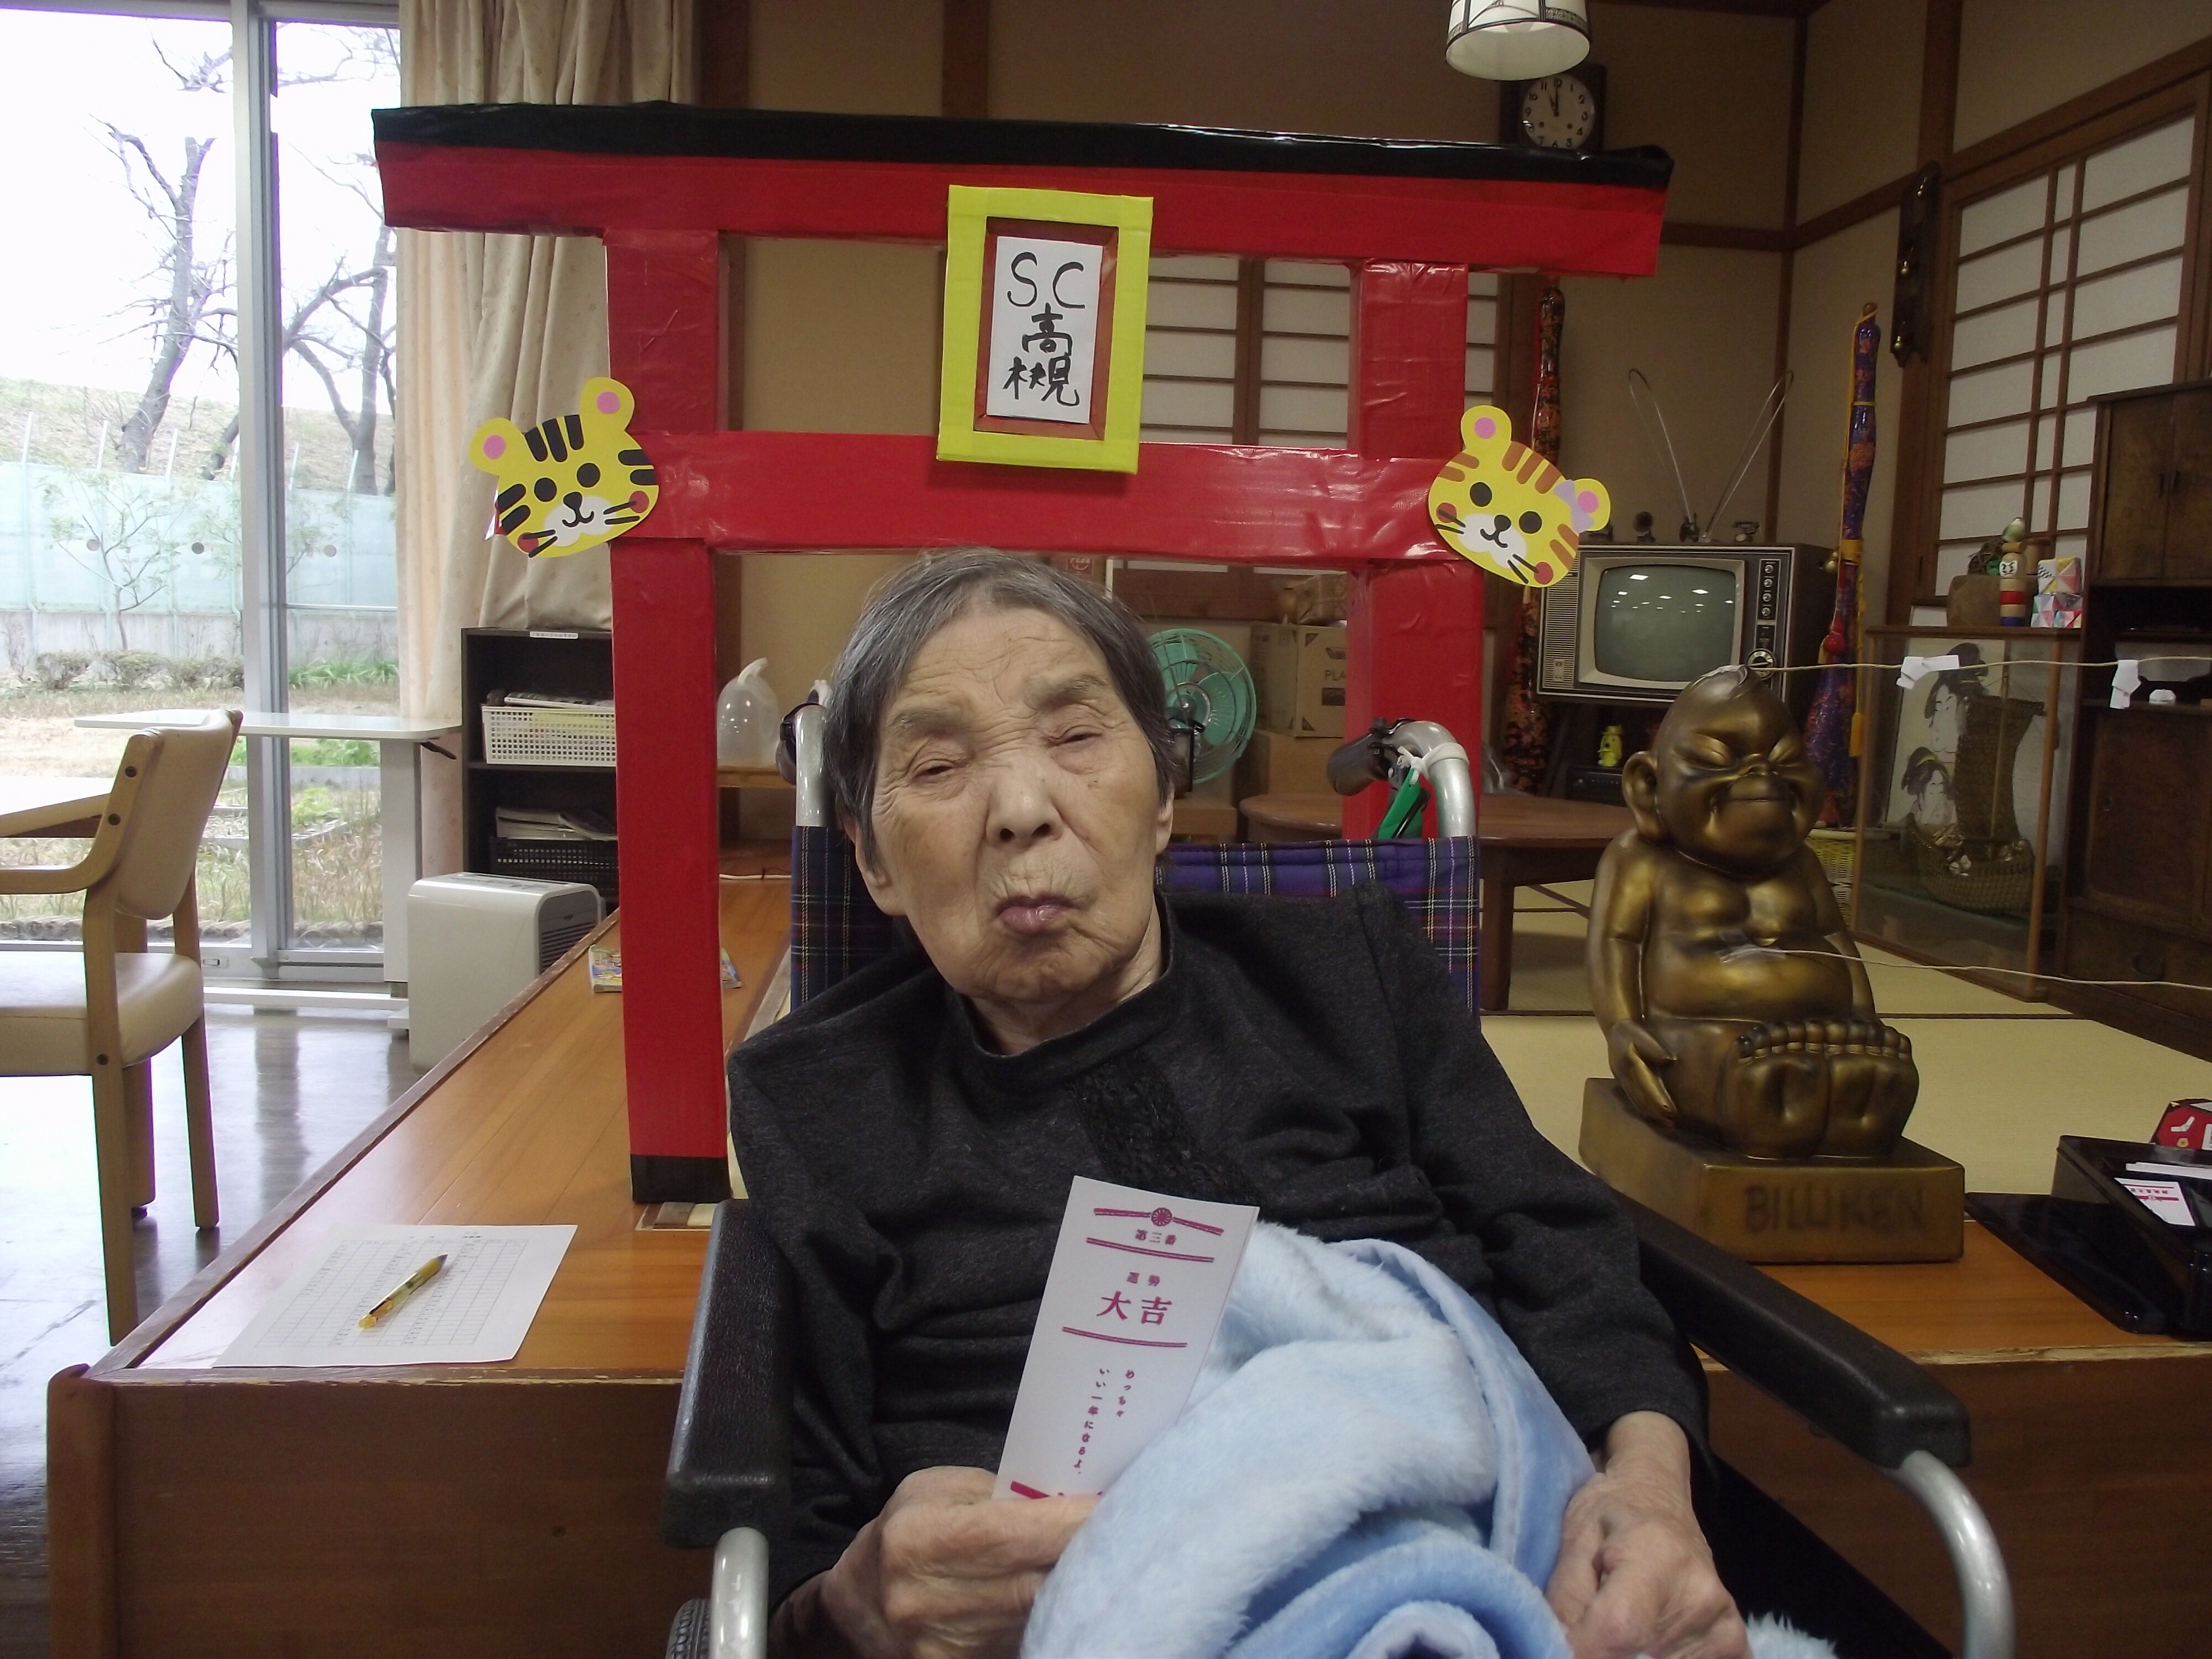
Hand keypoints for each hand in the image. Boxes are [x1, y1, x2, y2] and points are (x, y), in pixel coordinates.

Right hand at [815, 1466, 1096, 1658]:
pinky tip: (1067, 1596)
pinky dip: (1051, 1618)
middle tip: (1127, 1531)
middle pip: (1035, 1583)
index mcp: (920, 1538)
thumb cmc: (907, 1531)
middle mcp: (929, 1600)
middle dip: (1086, 1555)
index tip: (1120, 1504)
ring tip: (1100, 1558)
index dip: (1074, 1522)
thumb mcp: (936, 1491)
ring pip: (1037, 1617)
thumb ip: (996, 1493)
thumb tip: (1068, 1497)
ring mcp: (946, 1646)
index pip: (1015, 1533)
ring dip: (1075, 1589)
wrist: (861, 1603)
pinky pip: (1026, 1641)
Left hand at [1546, 1414, 1744, 1658]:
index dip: (1582, 1649)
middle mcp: (1699, 1592)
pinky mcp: (1734, 1637)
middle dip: (1605, 1652)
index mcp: (1655, 1556)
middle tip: (1591, 1631)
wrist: (1654, 1494)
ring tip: (1621, 1627)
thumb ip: (1564, 1604)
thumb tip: (1562, 1652)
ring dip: (1632, 1654)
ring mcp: (1723, 1619)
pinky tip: (1650, 1640)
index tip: (1565, 1644)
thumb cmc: (1606, 1514)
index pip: (1617, 1630)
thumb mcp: (1571, 1545)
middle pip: (1640, 1656)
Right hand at [1606, 1019, 1677, 1123]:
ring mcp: (1621, 1080)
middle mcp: (1624, 1075)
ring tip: (1666, 1123)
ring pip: (1636, 1101)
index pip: (1646, 1085)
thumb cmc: (1631, 1032)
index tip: (1671, 1112)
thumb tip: (1669, 1060)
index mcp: (1629, 1063)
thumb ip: (1654, 1047)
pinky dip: (1643, 1109)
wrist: (1614, 1030)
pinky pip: (1633, 1099)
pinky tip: (1653, 1115)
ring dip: (1650, 1113)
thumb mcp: (1642, 1035)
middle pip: (1640, 1098)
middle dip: (1655, 1112)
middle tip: (1672, 1123)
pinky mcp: (1622, 1082)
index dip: (1658, 1100)